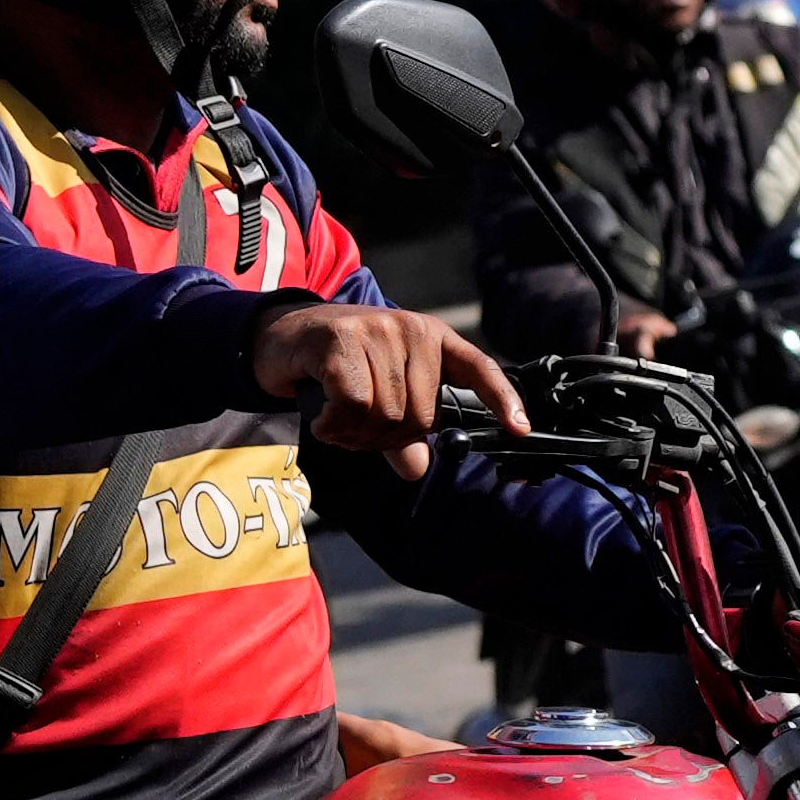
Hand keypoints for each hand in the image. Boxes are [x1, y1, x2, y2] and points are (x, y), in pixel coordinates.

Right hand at [247, 295, 523, 470]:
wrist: (280, 336)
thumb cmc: (334, 365)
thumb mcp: (376, 394)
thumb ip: (400, 431)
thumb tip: (418, 468)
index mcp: (431, 338)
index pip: (478, 368)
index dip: (502, 400)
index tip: (520, 431)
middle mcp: (411, 330)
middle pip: (419, 414)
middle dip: (386, 438)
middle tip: (356, 433)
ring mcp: (377, 332)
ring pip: (386, 415)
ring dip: (356, 434)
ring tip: (336, 422)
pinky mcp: (342, 342)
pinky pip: (353, 406)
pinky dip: (335, 425)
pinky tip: (322, 419)